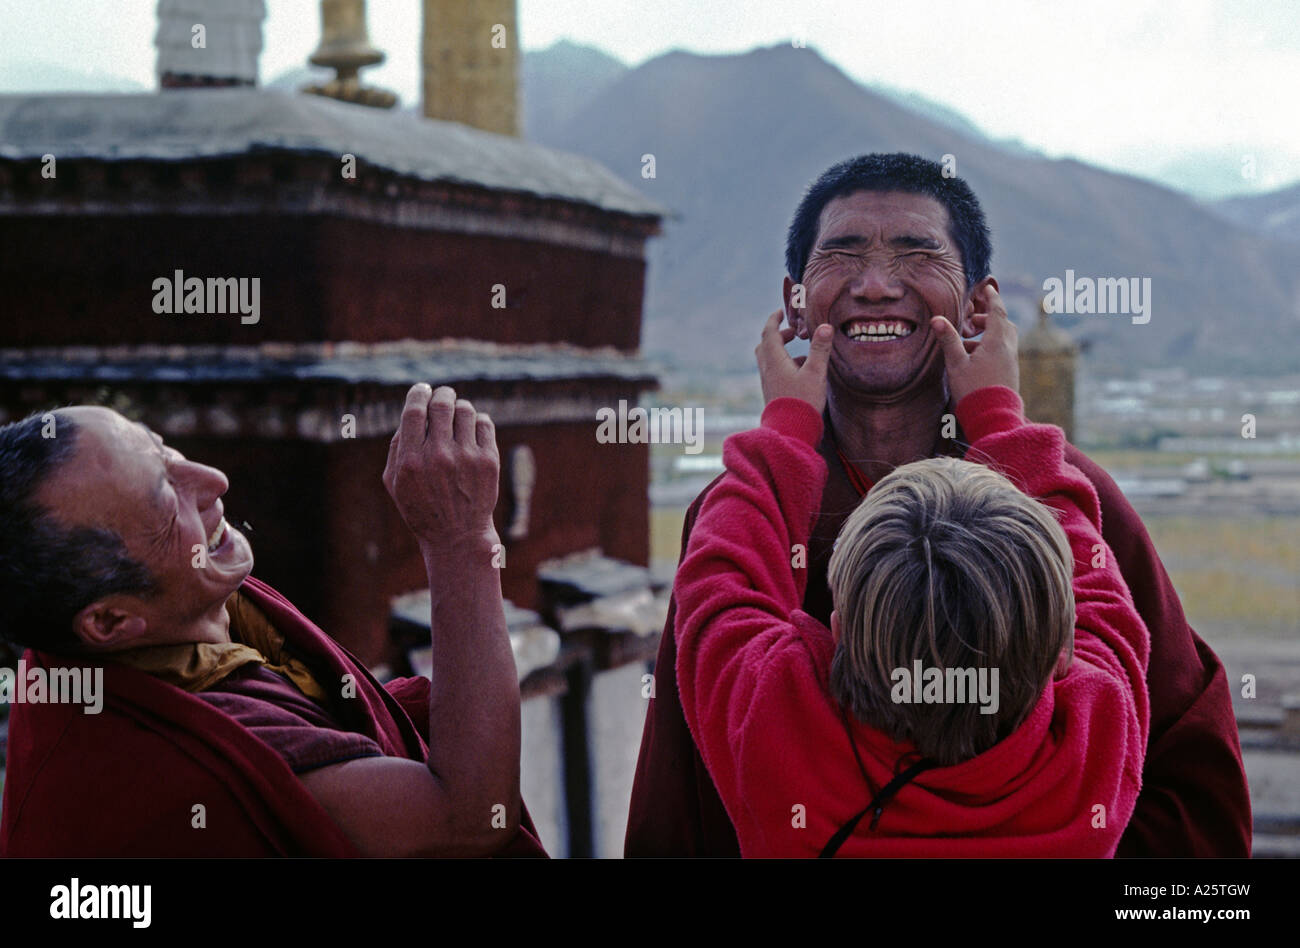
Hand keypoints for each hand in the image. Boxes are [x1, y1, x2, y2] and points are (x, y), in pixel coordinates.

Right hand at [383, 384, 499, 554]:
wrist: (457, 536)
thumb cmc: (421, 507)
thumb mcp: (394, 482)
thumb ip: (397, 446)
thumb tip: (410, 412)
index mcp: (411, 460)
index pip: (414, 411)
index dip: (418, 393)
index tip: (422, 390)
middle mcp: (438, 456)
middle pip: (442, 404)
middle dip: (441, 394)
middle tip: (442, 396)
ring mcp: (466, 458)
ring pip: (465, 410)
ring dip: (459, 407)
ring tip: (456, 415)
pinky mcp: (488, 461)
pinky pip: (485, 423)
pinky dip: (477, 421)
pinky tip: (471, 429)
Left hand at [755, 310, 833, 413]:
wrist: (791, 432)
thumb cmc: (803, 402)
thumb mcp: (815, 373)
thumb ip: (820, 349)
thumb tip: (825, 326)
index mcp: (774, 360)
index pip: (769, 332)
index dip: (774, 319)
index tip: (782, 312)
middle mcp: (768, 370)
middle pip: (766, 345)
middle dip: (778, 335)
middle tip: (793, 332)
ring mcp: (768, 382)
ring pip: (769, 359)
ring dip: (782, 351)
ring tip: (803, 353)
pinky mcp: (773, 393)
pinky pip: (775, 372)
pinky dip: (785, 365)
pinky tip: (803, 373)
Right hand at [932, 284, 1018, 405]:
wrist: (993, 417)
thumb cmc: (974, 389)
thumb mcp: (956, 364)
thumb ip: (949, 340)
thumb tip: (937, 319)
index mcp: (996, 342)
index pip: (997, 312)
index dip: (992, 298)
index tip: (988, 288)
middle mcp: (1008, 349)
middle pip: (1003, 323)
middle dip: (989, 317)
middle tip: (972, 321)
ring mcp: (1011, 361)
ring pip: (1004, 337)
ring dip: (990, 333)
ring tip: (969, 342)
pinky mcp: (1010, 372)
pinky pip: (1003, 350)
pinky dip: (992, 346)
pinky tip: (975, 358)